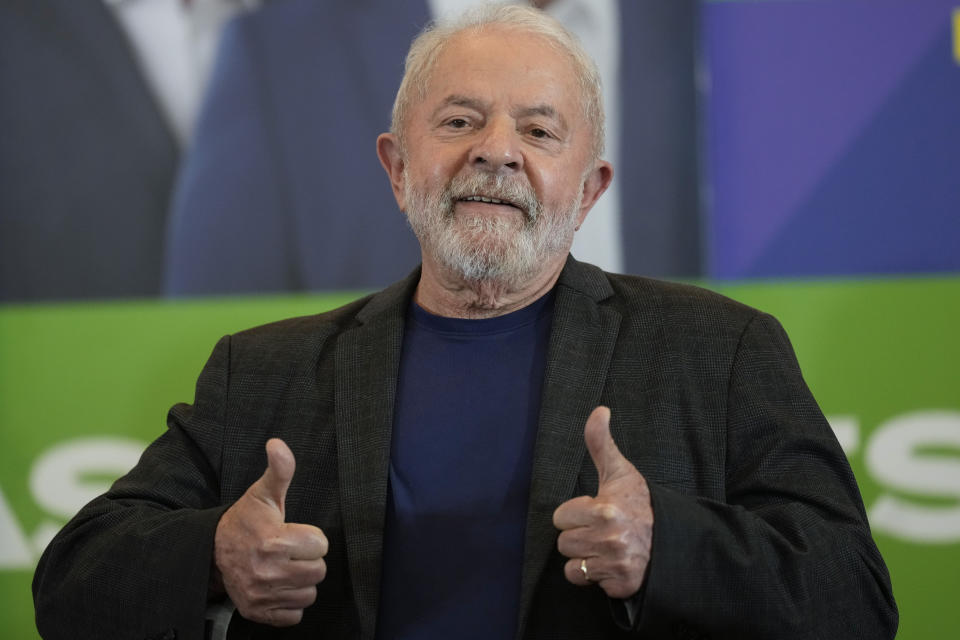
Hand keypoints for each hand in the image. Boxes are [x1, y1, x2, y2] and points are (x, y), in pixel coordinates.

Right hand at [213, 438, 327, 625]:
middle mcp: (268, 571)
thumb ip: (279, 471)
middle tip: (290, 550)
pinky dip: (290, 602)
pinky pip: (294, 615)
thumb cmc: (244, 521)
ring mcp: (262, 595)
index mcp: (274, 541)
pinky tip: (279, 585)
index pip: (320, 544)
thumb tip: (277, 444)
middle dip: (308, 559)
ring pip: (308, 593)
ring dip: (301, 581)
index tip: (294, 533)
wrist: (212, 553)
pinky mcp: (259, 612)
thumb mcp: (262, 494)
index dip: (311, 537)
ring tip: (285, 566)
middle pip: (318, 571)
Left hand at [553, 406, 652, 598]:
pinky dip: (599, 577)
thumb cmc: (641, 504)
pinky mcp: (621, 585)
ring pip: (573, 566)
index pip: (561, 518)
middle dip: (579, 537)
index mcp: (605, 509)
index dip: (576, 514)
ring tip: (606, 547)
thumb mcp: (620, 472)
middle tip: (602, 530)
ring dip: (586, 558)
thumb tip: (599, 410)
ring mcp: (616, 564)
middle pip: (564, 543)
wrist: (675, 539)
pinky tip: (613, 563)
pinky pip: (589, 584)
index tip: (595, 512)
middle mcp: (610, 539)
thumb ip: (600, 443)